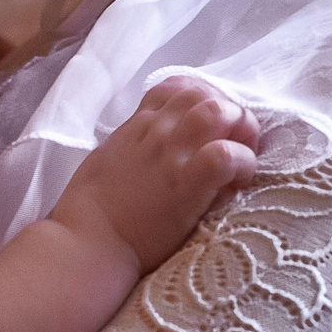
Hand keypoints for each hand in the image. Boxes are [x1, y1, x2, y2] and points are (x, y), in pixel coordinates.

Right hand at [50, 73, 258, 272]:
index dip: (204, 98)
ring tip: (244, 153)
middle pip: (202, 93)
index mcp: (136, 127)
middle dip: (229, 109)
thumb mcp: (108, 163)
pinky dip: (242, 161)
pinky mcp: (186, 184)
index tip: (212, 125)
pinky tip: (239, 180)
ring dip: (240, 127)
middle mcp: (154, 132)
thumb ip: (134, 147)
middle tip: (237, 140)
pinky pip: (224, 154)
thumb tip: (157, 150)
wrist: (87, 242)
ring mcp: (170, 155)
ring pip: (217, 111)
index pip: (176, 88)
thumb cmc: (90, 212)